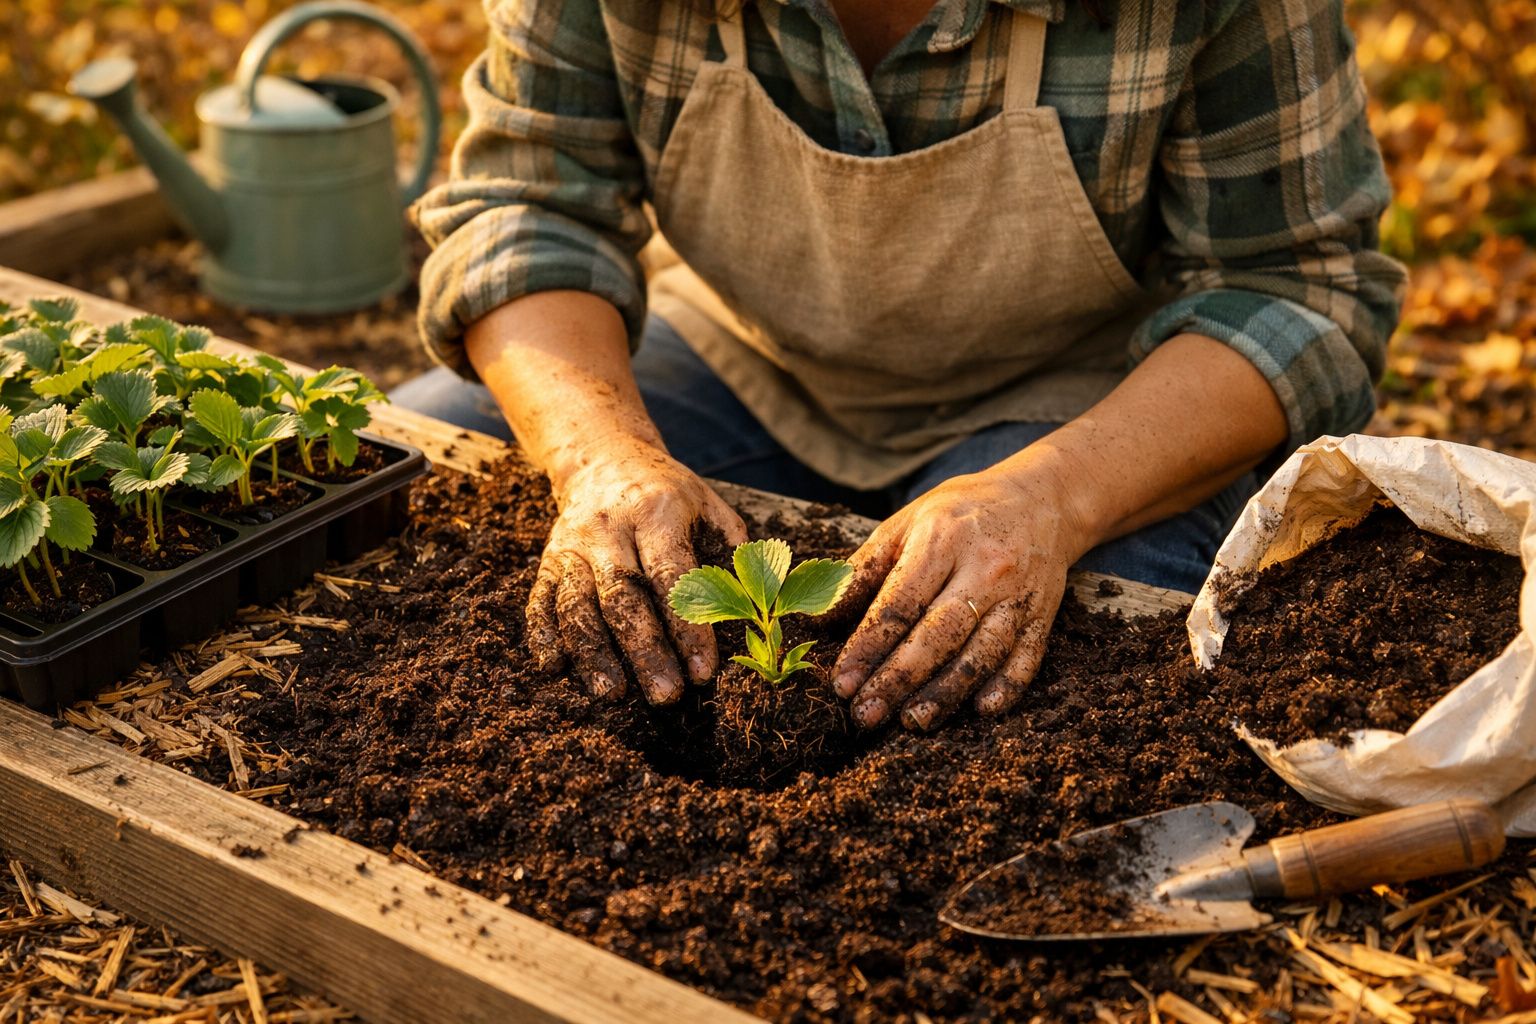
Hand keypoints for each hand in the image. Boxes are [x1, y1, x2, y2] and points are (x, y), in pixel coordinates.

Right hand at [525, 438, 747, 703]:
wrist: (604, 458)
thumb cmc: (669, 496)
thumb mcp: (709, 507)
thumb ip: (732, 555)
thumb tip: (755, 613)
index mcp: (656, 512)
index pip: (671, 576)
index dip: (687, 626)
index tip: (704, 671)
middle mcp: (608, 528)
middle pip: (622, 596)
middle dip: (644, 651)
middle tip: (666, 696)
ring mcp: (572, 545)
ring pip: (577, 603)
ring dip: (593, 652)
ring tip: (612, 694)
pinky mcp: (548, 560)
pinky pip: (540, 600)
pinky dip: (544, 635)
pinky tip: (556, 668)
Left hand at [830, 460, 1093, 730]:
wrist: (1042, 498)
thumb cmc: (958, 514)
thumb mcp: (905, 524)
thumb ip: (863, 571)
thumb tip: (820, 619)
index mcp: (942, 541)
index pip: (899, 603)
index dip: (868, 646)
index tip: (842, 683)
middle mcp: (984, 569)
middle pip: (940, 633)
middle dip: (900, 679)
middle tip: (867, 715)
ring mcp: (1018, 595)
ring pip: (983, 651)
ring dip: (948, 691)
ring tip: (913, 721)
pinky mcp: (1043, 615)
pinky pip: (1026, 656)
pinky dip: (1007, 686)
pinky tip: (982, 710)